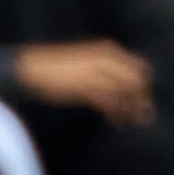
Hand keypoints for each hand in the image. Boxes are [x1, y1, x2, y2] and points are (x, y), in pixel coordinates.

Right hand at [16, 39, 157, 125]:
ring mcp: (97, 74)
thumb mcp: (82, 64)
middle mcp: (107, 60)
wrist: (28, 70)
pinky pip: (111, 102)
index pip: (138, 66)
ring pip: (127, 92)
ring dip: (134, 108)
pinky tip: (116, 122)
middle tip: (145, 114)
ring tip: (135, 122)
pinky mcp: (86, 88)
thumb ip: (99, 70)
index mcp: (108, 51)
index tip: (141, 99)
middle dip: (143, 97)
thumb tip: (111, 84)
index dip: (143, 84)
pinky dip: (117, 113)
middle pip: (138, 79)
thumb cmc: (52, 69)